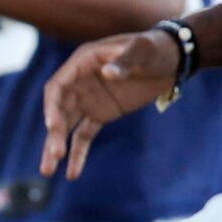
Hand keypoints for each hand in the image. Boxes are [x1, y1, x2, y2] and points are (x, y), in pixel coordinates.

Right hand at [41, 27, 180, 178]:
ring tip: (48, 171)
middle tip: (55, 155)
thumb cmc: (155, 48)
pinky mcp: (100, 115)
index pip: (57, 88)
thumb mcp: (142, 50)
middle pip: (59, 112)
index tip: (53, 126)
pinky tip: (73, 174)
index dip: (52, 107)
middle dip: (54, 134)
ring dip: (56, 147)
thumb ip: (124, 61)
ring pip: (66, 127)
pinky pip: (84, 136)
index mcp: (82, 64)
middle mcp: (78, 84)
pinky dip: (78, 154)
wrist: (172, 58)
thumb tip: (107, 74)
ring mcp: (87, 101)